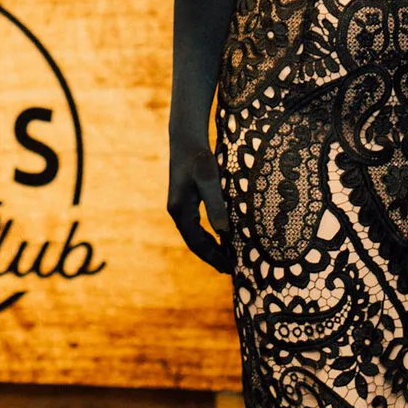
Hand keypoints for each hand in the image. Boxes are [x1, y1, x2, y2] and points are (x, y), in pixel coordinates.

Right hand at [166, 143, 231, 272]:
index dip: (212, 257)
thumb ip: (216, 205)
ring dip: (210, 246)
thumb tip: (223, 232)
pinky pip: (196, 225)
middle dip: (211, 256)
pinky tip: (220, 236)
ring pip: (194, 234)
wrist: (186, 138)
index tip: (227, 269)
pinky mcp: (185, 200)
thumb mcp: (209, 180)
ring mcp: (180, 206)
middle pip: (194, 242)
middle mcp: (177, 211)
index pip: (196, 243)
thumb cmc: (199, 157)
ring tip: (226, 257)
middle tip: (230, 269)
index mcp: (180, 210)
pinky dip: (208, 234)